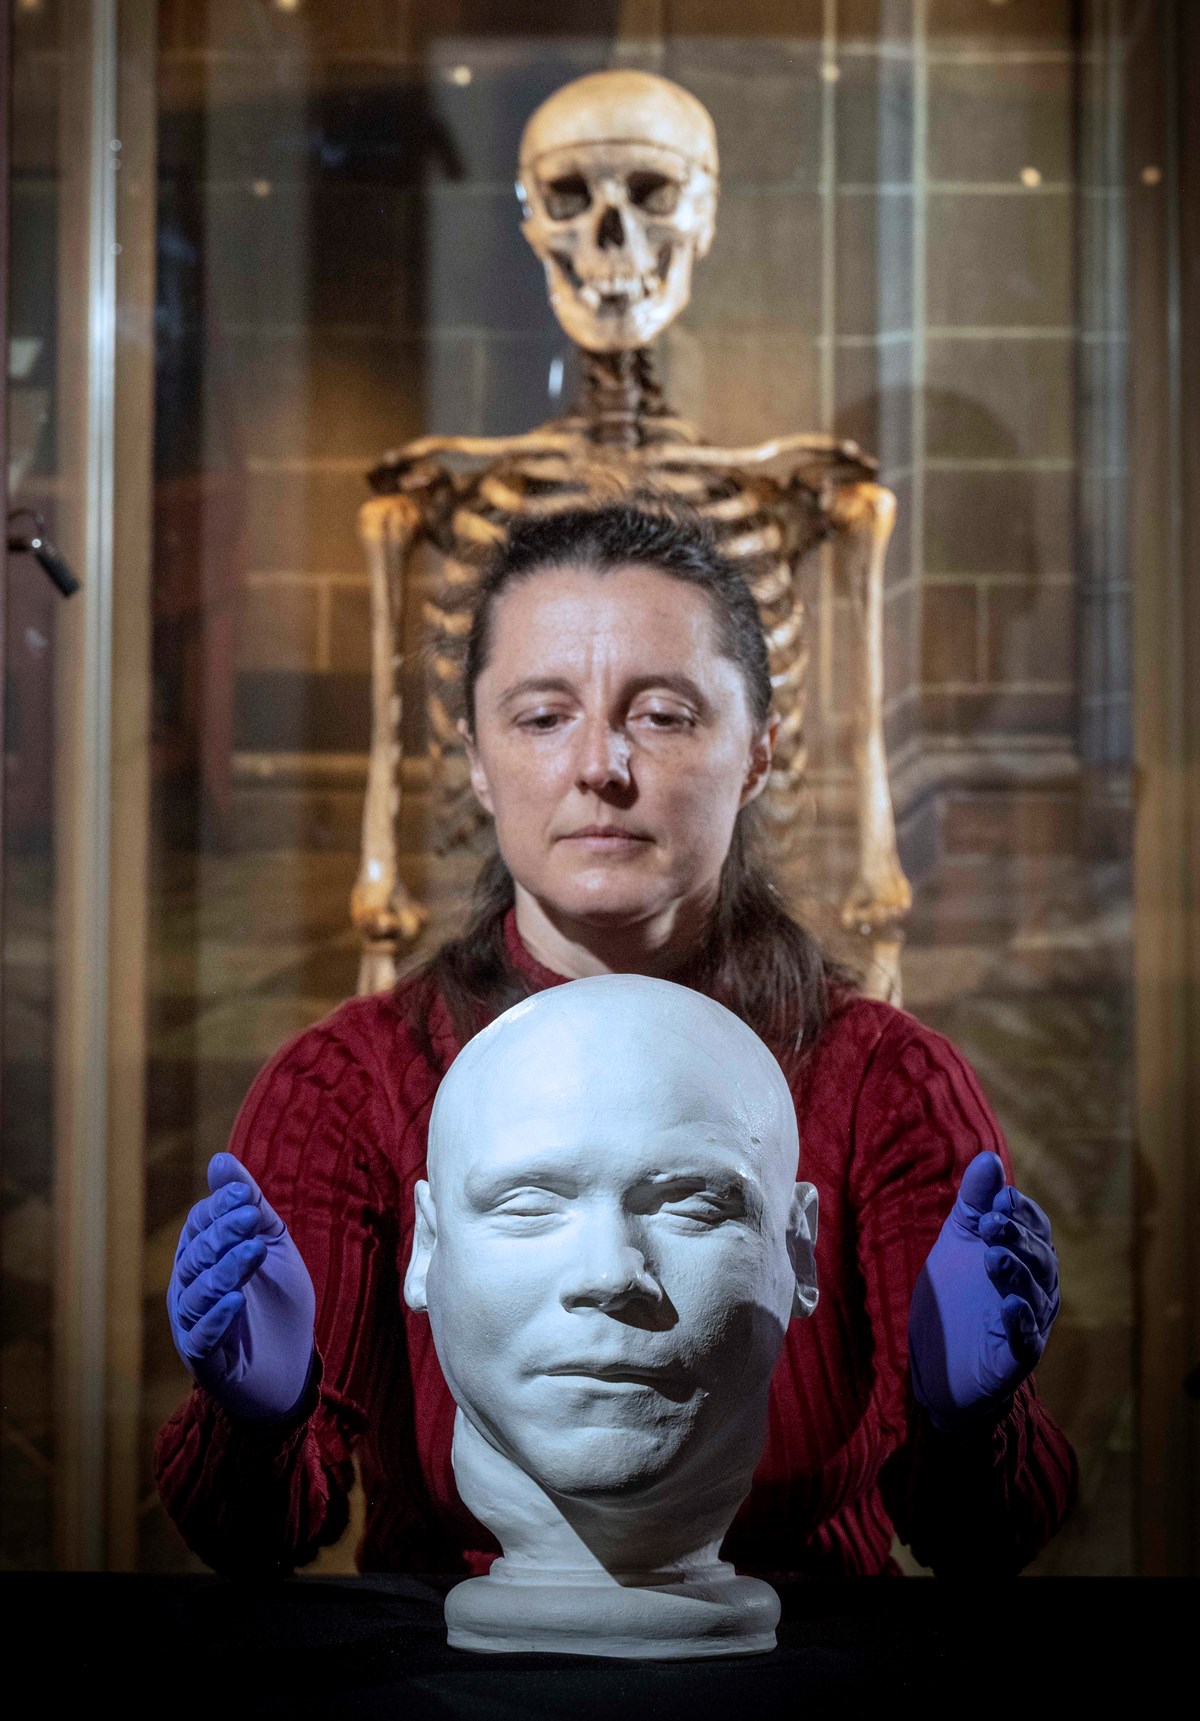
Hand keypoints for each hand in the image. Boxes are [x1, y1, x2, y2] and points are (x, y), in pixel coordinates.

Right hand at [167, 1152, 316, 1420]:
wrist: (292, 1366)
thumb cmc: (278, 1302)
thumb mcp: (273, 1246)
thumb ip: (250, 1205)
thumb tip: (220, 1159)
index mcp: (202, 1256)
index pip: (201, 1224)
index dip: (221, 1207)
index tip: (246, 1196)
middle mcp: (189, 1287)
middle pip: (196, 1254)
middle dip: (223, 1234)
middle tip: (251, 1218)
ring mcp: (192, 1324)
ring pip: (198, 1292)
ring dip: (224, 1269)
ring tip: (252, 1252)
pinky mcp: (204, 1360)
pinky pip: (201, 1336)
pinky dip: (217, 1317)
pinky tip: (235, 1300)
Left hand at [909, 1151, 1059, 1431]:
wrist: (937, 1362)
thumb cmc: (955, 1295)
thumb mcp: (957, 1241)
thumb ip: (973, 1202)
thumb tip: (988, 1157)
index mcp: (1024, 1256)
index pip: (1036, 1227)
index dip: (1021, 1211)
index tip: (999, 1196)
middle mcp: (1036, 1288)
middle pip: (1040, 1257)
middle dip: (1017, 1237)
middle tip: (989, 1223)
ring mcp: (1030, 1323)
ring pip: (1037, 1294)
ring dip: (1017, 1273)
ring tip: (992, 1257)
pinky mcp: (1017, 1357)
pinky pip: (1027, 1339)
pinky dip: (1021, 1322)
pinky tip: (1009, 1306)